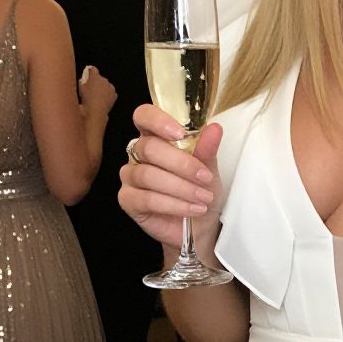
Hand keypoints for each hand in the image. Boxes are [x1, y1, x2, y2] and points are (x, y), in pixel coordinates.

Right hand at [78, 65, 117, 114]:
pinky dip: (107, 95)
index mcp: (95, 77)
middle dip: (96, 81)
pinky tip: (101, 100)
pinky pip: (110, 92)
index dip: (90, 71)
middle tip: (91, 89)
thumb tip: (84, 79)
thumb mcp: (80, 89)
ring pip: (106, 85)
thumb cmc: (86, 100)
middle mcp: (104, 80)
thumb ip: (82, 81)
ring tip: (96, 96)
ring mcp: (110, 87)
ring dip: (102, 88)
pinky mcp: (114, 94)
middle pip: (100, 78)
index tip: (88, 73)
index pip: (93, 69)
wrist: (95, 111)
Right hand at [118, 104, 221, 252]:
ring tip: (203, 197)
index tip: (180, 133)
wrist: (200, 225)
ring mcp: (130, 177)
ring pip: (148, 175)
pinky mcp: (127, 200)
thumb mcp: (209, 167)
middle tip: (204, 177)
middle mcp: (138, 154)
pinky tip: (192, 208)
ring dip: (181, 187)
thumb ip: (207, 148)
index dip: (158, 121)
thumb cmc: (201, 189)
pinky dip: (173, 204)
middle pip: (149, 148)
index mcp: (156, 137)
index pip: (144, 116)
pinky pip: (146, 199)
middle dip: (181, 163)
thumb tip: (214, 128)